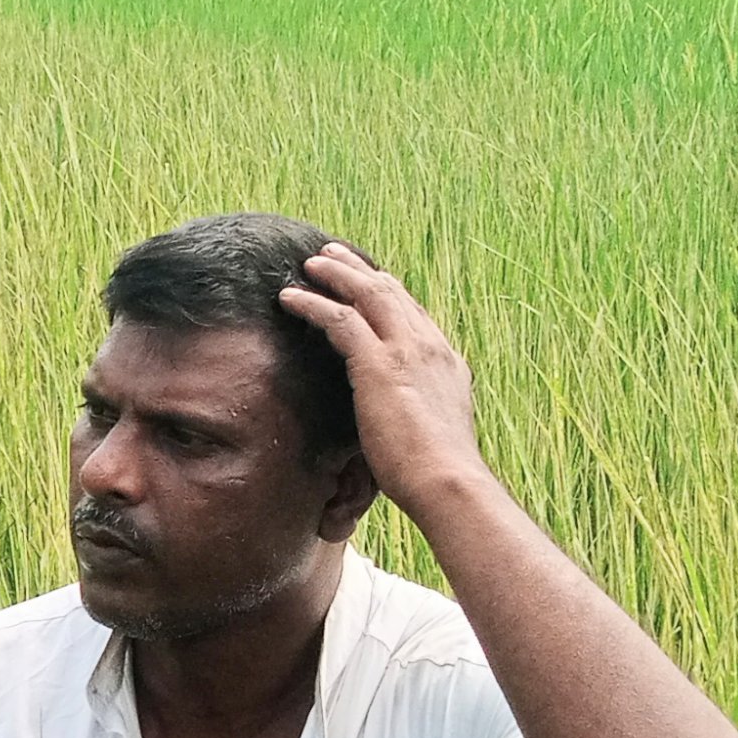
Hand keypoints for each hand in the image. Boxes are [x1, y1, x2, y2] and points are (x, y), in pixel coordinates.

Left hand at [279, 244, 491, 518]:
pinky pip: (339, 319)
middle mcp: (429, 346)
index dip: (388, 293)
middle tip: (333, 255)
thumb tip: (402, 421)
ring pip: (366, 294)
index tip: (369, 282)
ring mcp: (406, 350)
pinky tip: (289, 298)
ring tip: (310, 264)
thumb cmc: (438, 473)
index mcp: (446, 361)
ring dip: (335, 275)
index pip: (413, 313)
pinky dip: (312, 303)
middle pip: (391, 292)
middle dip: (360, 271)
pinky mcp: (378, 362)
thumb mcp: (433, 430)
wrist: (448, 482)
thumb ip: (417, 413)